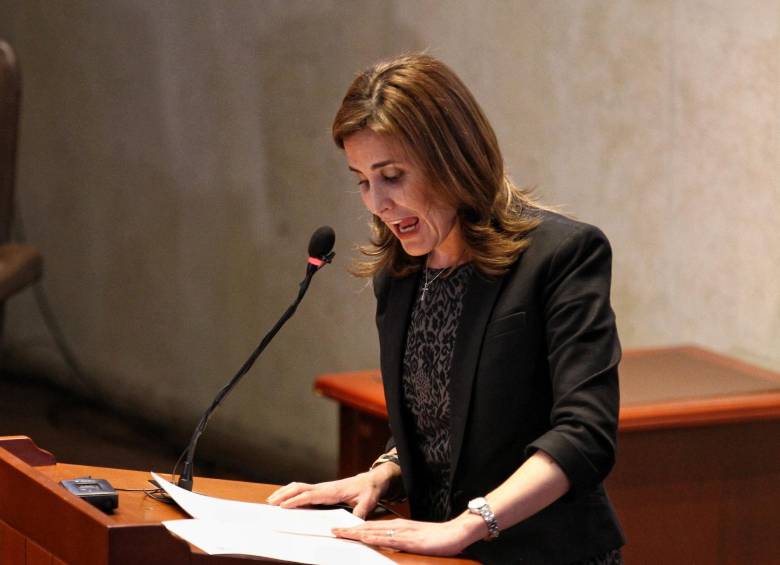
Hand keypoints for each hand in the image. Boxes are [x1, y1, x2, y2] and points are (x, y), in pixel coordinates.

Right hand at [266, 464, 398, 518]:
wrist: (372, 480)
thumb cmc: (369, 490)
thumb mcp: (368, 502)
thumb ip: (359, 513)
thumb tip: (352, 524)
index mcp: (333, 491)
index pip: (311, 495)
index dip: (296, 500)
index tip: (283, 506)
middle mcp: (325, 487)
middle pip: (300, 488)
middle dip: (284, 494)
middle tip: (270, 503)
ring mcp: (322, 487)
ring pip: (299, 487)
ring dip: (285, 492)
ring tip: (271, 500)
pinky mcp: (322, 490)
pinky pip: (303, 490)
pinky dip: (291, 492)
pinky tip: (284, 498)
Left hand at [332, 516, 481, 556]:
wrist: (456, 532)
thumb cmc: (438, 538)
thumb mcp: (416, 541)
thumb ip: (401, 543)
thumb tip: (387, 548)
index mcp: (398, 527)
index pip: (372, 528)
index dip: (355, 529)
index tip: (340, 531)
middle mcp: (397, 527)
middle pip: (368, 528)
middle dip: (349, 530)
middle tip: (332, 531)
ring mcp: (403, 532)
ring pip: (373, 531)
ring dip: (356, 532)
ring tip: (340, 533)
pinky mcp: (410, 540)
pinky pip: (387, 539)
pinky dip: (373, 538)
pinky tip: (364, 538)